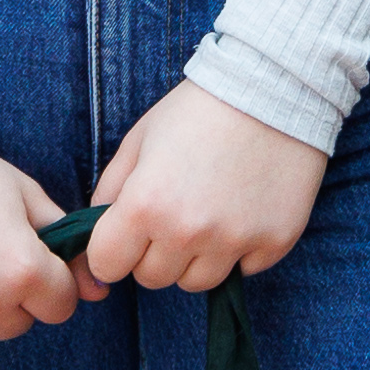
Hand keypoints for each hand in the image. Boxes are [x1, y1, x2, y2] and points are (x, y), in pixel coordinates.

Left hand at [80, 83, 327, 292]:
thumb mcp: (140, 139)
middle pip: (152, 278)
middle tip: (172, 213)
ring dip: (194, 257)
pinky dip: (238, 250)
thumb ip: (110, 189)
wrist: (273, 87)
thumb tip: (95, 233)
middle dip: (153, 252)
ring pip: (196, 281)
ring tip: (208, 213)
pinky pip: (242, 270)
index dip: (111, 251)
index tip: (125, 235)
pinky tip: (242, 210)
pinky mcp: (273, 242)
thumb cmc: (198, 110)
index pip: (107, 266)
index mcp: (145, 205)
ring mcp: (234, 241)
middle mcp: (187, 231)